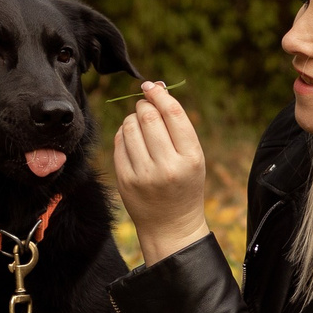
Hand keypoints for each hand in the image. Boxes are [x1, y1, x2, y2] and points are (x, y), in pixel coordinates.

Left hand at [112, 81, 211, 262]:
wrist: (171, 225)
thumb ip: (177, 125)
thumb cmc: (184, 184)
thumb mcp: (193, 157)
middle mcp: (168, 166)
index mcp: (191, 158)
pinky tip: (132, 140)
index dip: (159, 94)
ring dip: (132, 119)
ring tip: (140, 126)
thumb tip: (155, 87)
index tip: (151, 86)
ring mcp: (144, 174)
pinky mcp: (126, 180)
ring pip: (130, 127)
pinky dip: (123, 134)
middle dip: (144, 105)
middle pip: (148, 117)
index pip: (173, 114)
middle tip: (146, 106)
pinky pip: (119, 143)